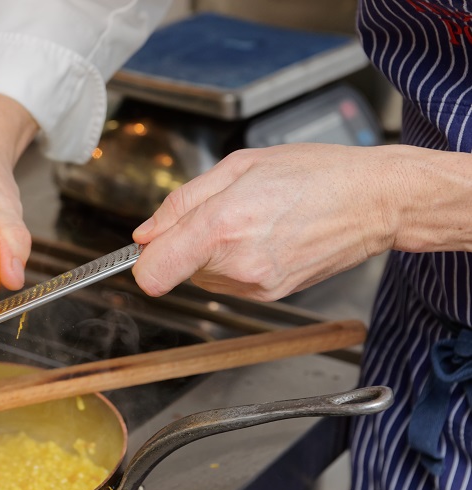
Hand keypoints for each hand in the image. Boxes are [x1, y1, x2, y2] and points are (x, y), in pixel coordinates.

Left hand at [130, 143, 402, 300]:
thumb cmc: (314, 174)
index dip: (143, 261)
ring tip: (253, 220)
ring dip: (212, 252)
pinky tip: (266, 237)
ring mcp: (255, 285)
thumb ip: (181, 202)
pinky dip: (236, 262)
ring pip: (202, 276)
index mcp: (221, 226)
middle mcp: (236, 264)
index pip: (151, 274)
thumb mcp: (238, 166)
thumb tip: (145, 234)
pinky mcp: (270, 295)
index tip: (150, 248)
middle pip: (175, 270)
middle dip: (186, 243)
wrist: (374, 202)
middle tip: (223, 212)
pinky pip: (230, 282)